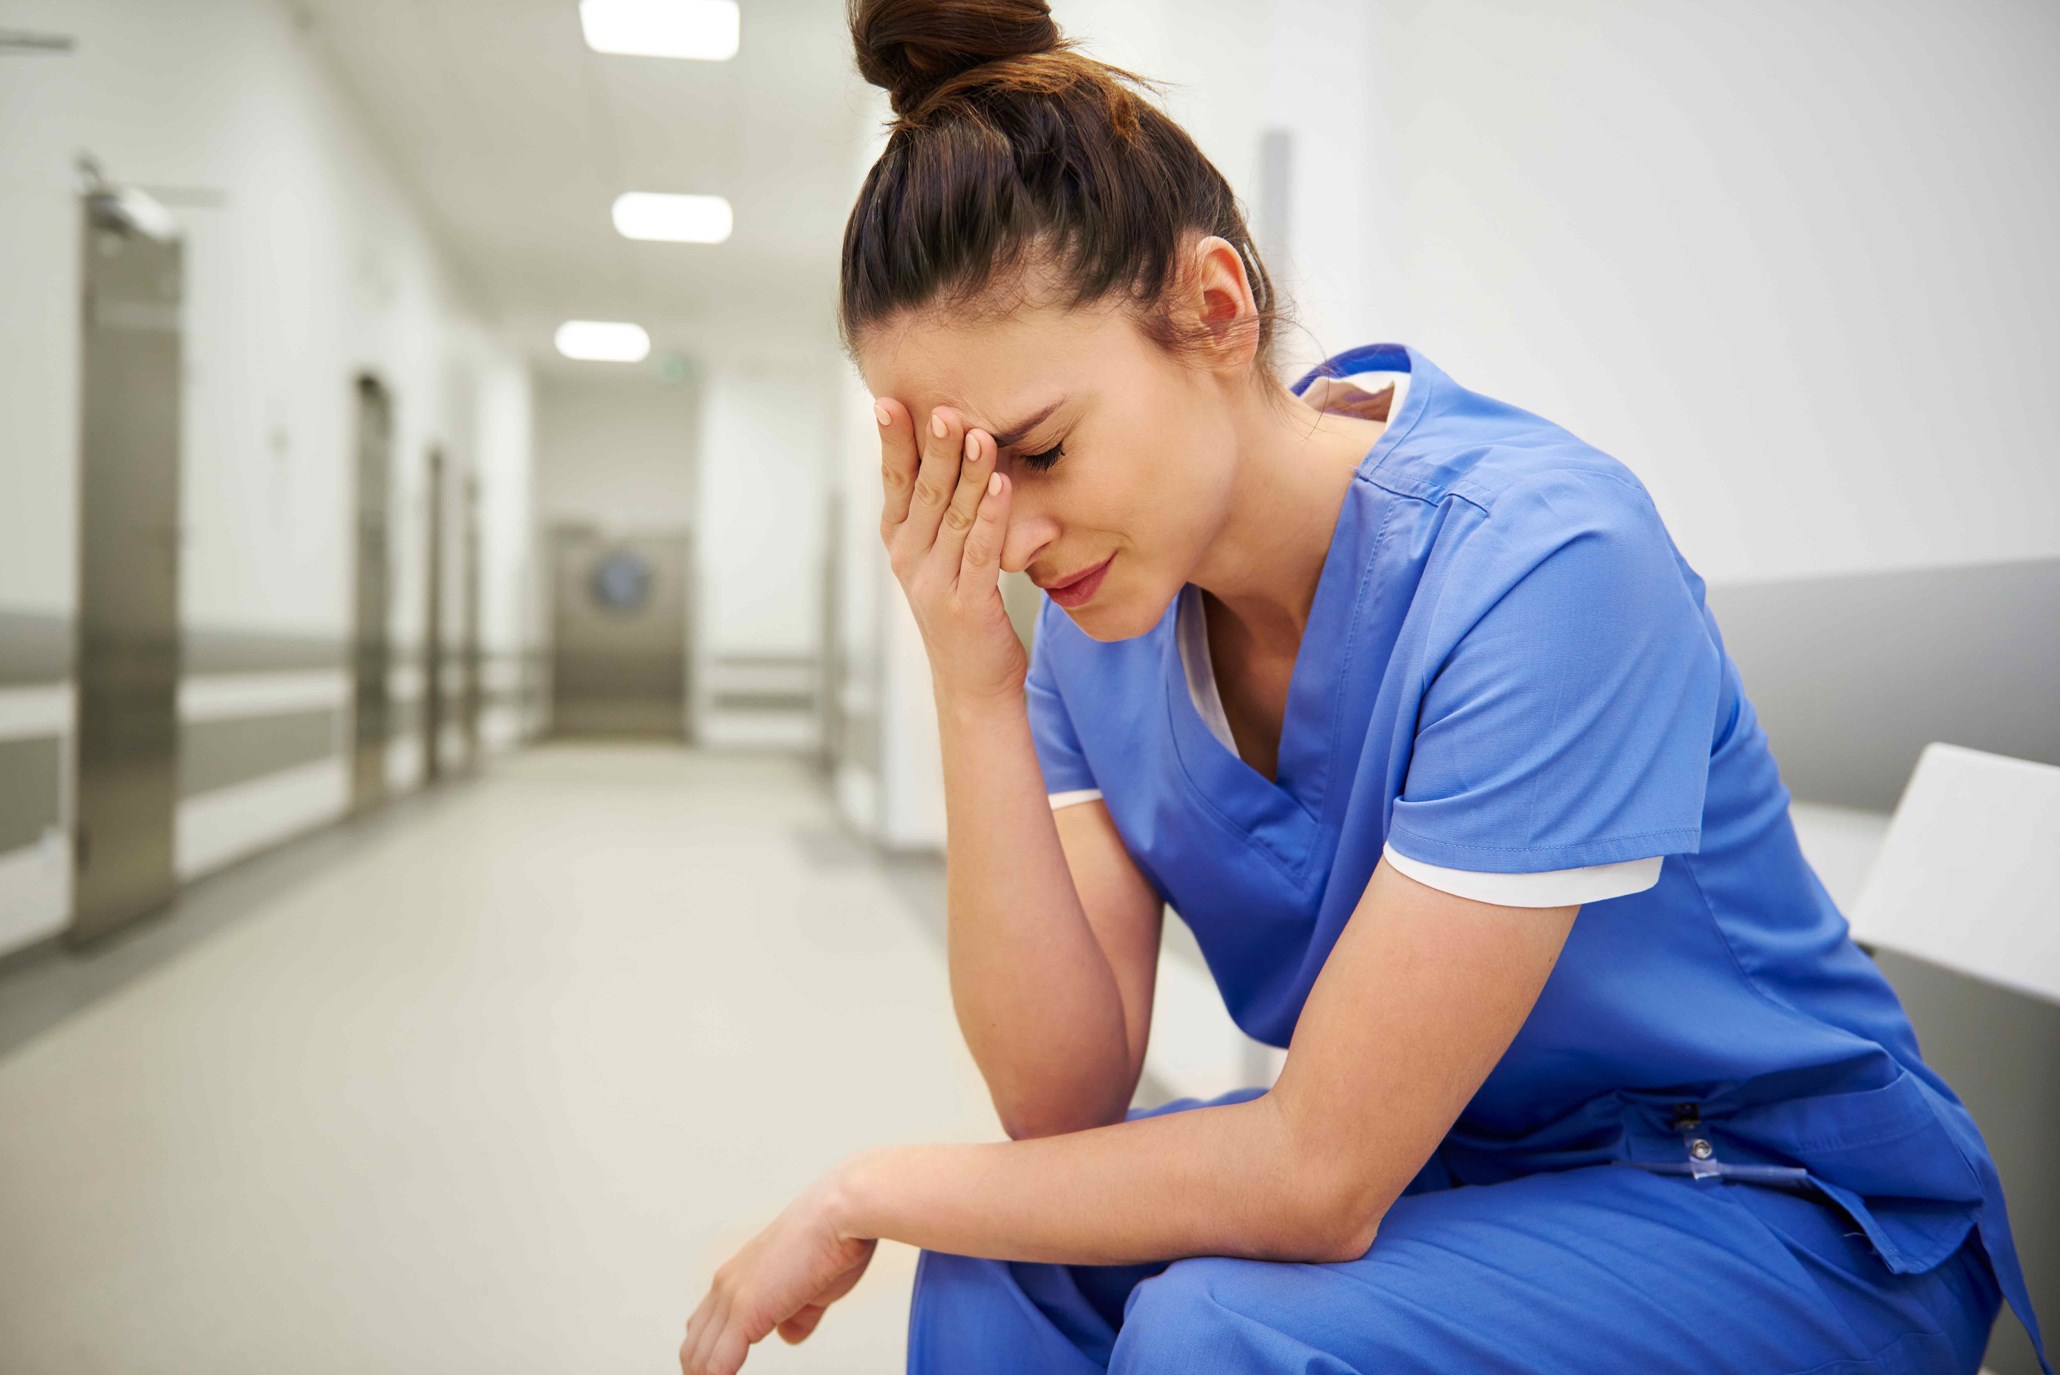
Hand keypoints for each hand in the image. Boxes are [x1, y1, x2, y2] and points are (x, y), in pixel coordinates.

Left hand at [678, 1167, 877, 1374]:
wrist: (842, 1212)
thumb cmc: (836, 1239)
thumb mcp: (814, 1288)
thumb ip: (799, 1314)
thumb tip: (788, 1335)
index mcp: (740, 1277)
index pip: (705, 1326)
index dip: (707, 1357)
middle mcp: (727, 1285)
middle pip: (693, 1346)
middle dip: (700, 1372)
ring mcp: (732, 1298)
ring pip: (697, 1358)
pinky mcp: (746, 1311)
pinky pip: (717, 1365)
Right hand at [875, 398, 1027, 703]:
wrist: (972, 684)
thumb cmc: (963, 610)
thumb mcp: (940, 557)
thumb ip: (940, 512)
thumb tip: (950, 450)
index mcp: (901, 541)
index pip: (894, 482)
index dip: (892, 442)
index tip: (889, 401)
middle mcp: (910, 559)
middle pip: (922, 492)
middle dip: (933, 447)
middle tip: (943, 408)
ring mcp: (935, 583)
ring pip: (952, 517)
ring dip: (967, 473)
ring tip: (979, 435)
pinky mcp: (968, 604)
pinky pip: (980, 551)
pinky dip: (991, 516)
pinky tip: (1003, 485)